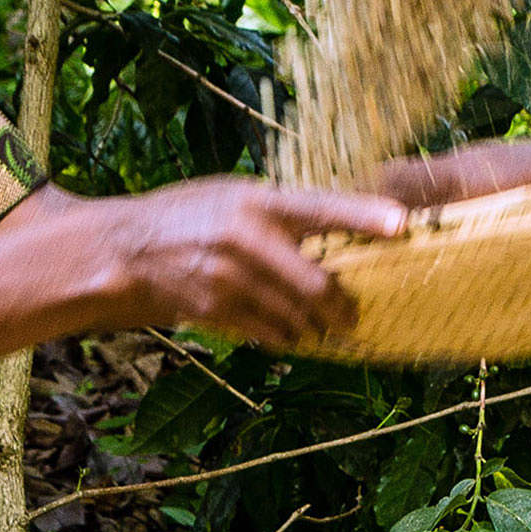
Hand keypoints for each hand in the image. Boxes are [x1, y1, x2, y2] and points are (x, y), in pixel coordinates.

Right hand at [91, 178, 407, 345]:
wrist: (127, 249)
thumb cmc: (189, 213)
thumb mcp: (235, 195)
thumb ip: (282, 211)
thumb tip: (338, 227)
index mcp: (258, 202)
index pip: (324, 208)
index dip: (366, 217)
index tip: (403, 224)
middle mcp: (248, 239)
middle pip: (318, 284)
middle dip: (343, 307)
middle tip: (354, 315)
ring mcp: (231, 279)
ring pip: (296, 317)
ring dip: (313, 326)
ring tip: (319, 324)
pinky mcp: (218, 311)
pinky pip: (269, 333)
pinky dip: (284, 336)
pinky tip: (285, 332)